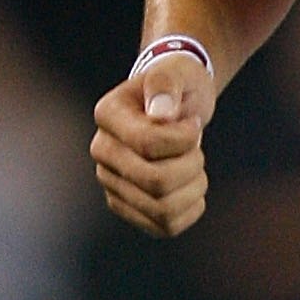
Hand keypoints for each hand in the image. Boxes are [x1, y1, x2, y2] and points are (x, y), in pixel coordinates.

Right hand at [91, 54, 216, 236]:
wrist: (174, 106)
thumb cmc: (176, 86)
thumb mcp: (176, 72)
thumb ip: (165, 83)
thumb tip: (161, 114)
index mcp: (107, 115)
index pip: (147, 143)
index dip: (183, 138)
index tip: (193, 123)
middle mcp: (102, 152)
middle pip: (155, 181)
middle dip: (191, 164)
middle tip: (197, 146)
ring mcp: (112, 183)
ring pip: (162, 209)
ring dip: (194, 188)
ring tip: (196, 165)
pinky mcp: (128, 207)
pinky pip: (165, 227)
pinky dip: (191, 210)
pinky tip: (192, 187)